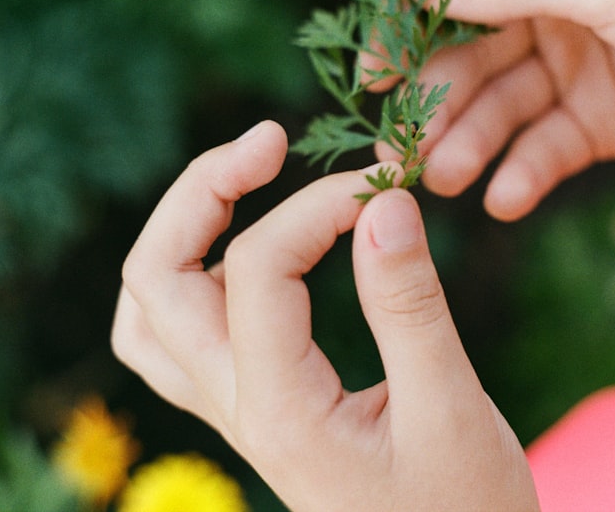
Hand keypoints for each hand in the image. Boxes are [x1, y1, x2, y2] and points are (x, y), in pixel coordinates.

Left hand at [112, 121, 538, 511]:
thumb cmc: (463, 510)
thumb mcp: (450, 409)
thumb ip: (411, 307)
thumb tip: (383, 202)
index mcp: (282, 409)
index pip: (259, 269)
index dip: (318, 206)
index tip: (388, 181)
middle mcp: (238, 409)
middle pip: (159, 280)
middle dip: (202, 192)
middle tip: (271, 140)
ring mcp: (236, 413)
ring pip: (151, 312)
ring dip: (182, 233)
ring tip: (245, 182)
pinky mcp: (255, 411)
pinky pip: (176, 340)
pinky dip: (191, 279)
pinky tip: (238, 254)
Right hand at [405, 0, 614, 219]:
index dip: (408, 17)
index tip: (368, 67)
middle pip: (468, 45)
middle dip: (434, 94)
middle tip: (400, 144)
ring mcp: (577, 62)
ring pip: (499, 102)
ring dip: (468, 140)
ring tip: (443, 177)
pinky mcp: (599, 122)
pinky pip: (542, 147)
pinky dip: (521, 173)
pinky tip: (507, 198)